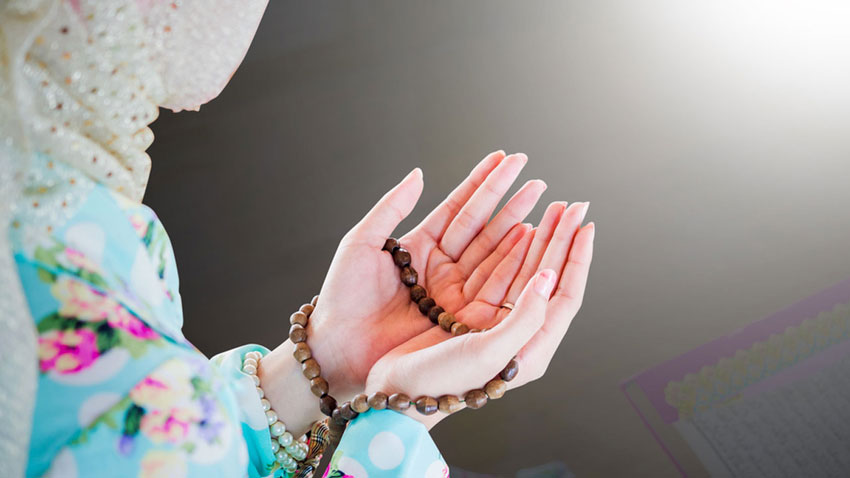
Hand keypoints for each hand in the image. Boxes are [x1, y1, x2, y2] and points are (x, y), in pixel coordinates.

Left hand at [302, 151, 546, 398]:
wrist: (337, 347)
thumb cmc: (342, 296)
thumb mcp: (361, 243)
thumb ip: (391, 208)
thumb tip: (418, 173)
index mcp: (418, 245)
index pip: (458, 207)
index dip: (482, 183)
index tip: (505, 159)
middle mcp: (440, 266)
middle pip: (483, 228)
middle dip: (510, 202)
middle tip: (537, 180)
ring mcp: (452, 291)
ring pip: (493, 253)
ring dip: (518, 228)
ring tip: (543, 205)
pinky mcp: (459, 316)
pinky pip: (491, 285)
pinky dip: (513, 263)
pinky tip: (531, 241)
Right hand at [365, 202, 594, 428]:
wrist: (398, 394)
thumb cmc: (442, 381)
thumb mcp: (488, 352)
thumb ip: (525, 318)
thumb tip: (549, 278)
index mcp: (531, 349)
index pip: (565, 295)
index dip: (577, 258)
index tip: (586, 225)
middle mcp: (518, 335)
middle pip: (549, 278)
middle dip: (562, 240)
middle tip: (573, 206)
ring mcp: (494, 323)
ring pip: (526, 272)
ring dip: (540, 240)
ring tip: (552, 209)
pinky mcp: (471, 315)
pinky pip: (499, 276)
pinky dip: (511, 250)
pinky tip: (520, 229)